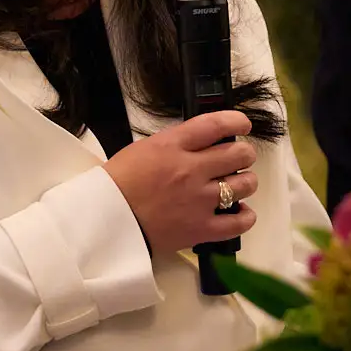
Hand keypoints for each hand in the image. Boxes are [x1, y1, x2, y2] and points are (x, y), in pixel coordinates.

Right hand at [102, 111, 258, 256]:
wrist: (104, 222)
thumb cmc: (117, 185)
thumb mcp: (143, 149)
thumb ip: (175, 143)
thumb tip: (201, 141)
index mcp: (172, 146)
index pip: (216, 124)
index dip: (236, 122)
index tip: (243, 125)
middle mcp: (191, 170)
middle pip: (238, 154)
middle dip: (244, 154)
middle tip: (240, 158)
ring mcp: (198, 200)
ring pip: (244, 185)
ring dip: (246, 182)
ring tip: (240, 184)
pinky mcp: (200, 229)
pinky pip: (238, 223)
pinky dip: (245, 217)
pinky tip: (242, 212)